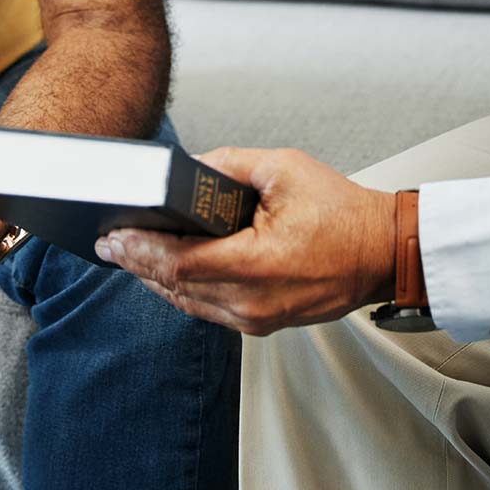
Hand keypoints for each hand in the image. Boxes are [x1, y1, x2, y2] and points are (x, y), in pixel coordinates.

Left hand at [95, 147, 396, 335]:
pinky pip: (208, 310)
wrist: (381, 251)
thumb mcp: (283, 169)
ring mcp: (258, 320)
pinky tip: (164, 271)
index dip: (141, 251)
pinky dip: (181, 289)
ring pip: (188, 303)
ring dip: (154, 278)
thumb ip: (229, 165)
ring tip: (126, 255)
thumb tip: (188, 168)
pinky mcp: (261, 324)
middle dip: (137, 263)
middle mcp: (254, 302)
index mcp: (259, 264)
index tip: (114, 236)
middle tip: (109, 243)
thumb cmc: (341, 212)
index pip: (181, 263)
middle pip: (177, 287)